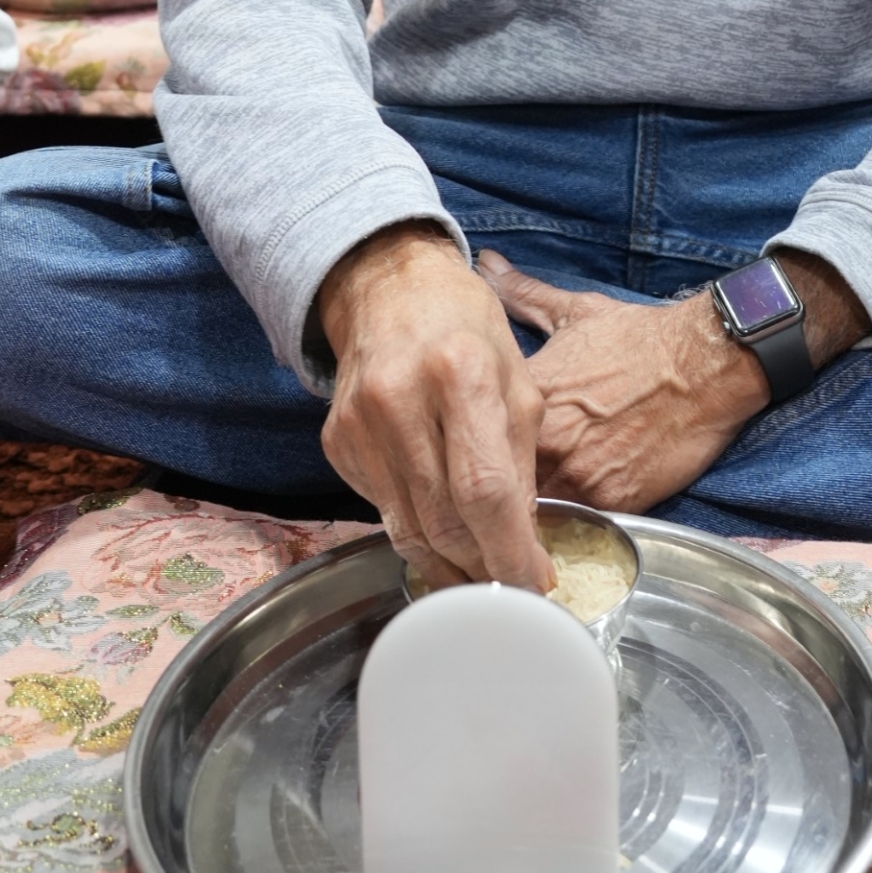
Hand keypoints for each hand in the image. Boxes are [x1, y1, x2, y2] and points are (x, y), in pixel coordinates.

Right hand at [317, 225, 551, 590]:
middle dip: (483, 565)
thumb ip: (522, 461)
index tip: (535, 583)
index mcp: (460, 373)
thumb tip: (526, 544)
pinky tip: (440, 529)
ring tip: (480, 572)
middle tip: (511, 584)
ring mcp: (360, 424)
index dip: (510, 550)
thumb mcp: (517, 379)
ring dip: (448, 563)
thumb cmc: (467, 329)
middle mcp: (401, 399)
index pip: (485, 490)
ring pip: (406, 530)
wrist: (388, 288)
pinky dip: (415, 531)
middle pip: (443, 520)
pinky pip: (382, 510)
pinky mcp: (336, 443)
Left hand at [479, 254, 773, 513]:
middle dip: (490, 492)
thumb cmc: (641, 338)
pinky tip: (561, 528)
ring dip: (525, 518)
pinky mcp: (613, 500)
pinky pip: (577, 528)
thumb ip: (523, 294)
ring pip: (531, 514)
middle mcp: (546, 439)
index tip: (467, 453)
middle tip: (486, 500)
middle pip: (496, 483)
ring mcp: (579, 473)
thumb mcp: (576, 312)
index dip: (466, 447)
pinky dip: (568, 529)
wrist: (704, 364)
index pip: (470, 434)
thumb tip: (488, 263)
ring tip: (518, 523)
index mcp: (526, 395)